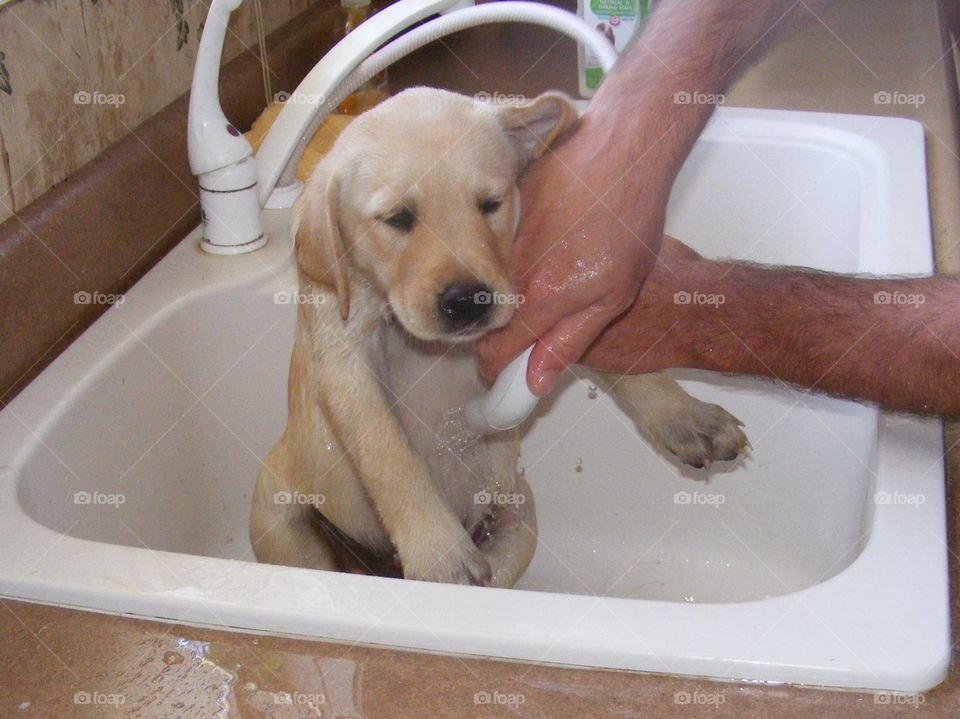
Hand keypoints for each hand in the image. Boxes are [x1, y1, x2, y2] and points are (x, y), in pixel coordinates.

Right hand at [477, 111, 667, 395]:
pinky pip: (500, 245)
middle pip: (491, 317)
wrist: (622, 150)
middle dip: (509, 325)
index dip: (500, 367)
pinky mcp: (504, 209)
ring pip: (494, 281)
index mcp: (542, 297)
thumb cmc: (629, 220)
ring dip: (516, 284)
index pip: (494, 352)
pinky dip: (519, 249)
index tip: (510, 369)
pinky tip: (553, 233)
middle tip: (546, 314)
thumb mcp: (615, 296)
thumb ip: (569, 341)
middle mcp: (513, 269)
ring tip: (557, 264)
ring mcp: (504, 236)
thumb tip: (534, 380)